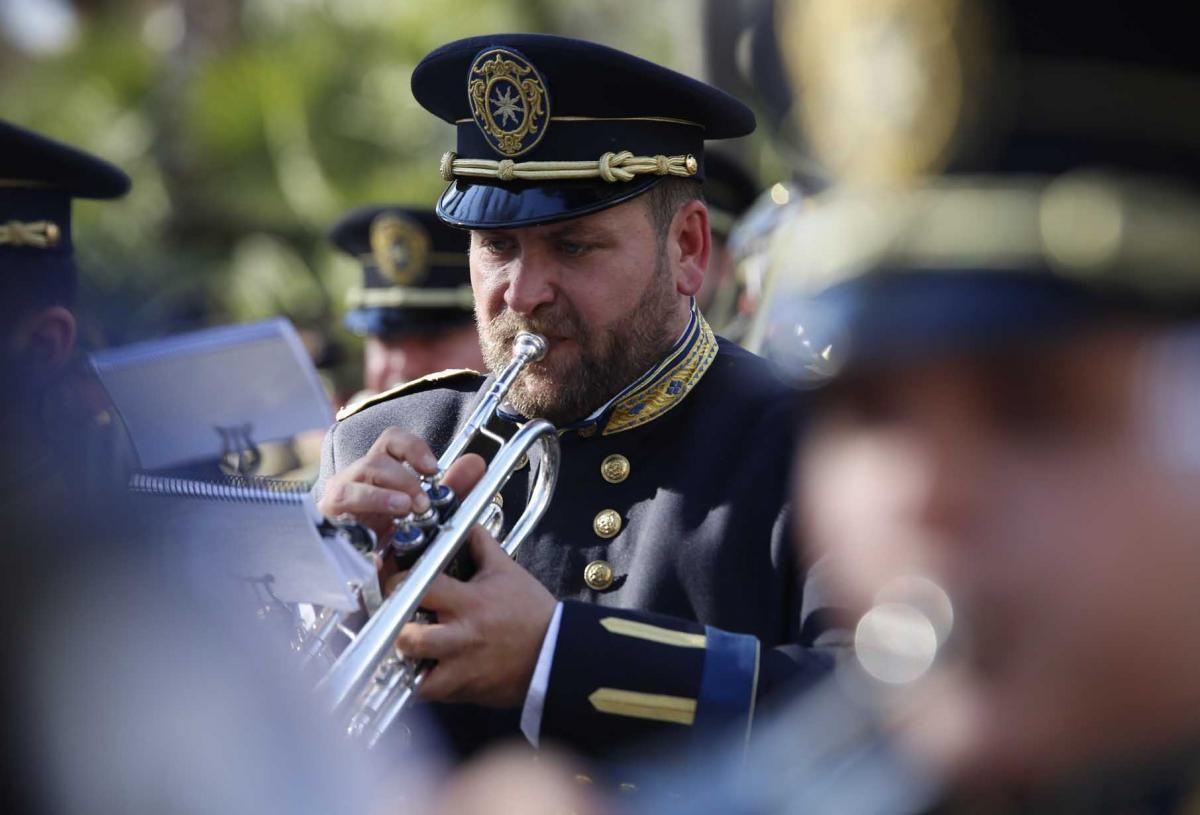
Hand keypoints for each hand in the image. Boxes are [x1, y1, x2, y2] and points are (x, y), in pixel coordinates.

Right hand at [316, 427, 485, 542]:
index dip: (412, 448)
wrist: (359, 570)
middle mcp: (356, 478)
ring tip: (404, 509)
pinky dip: (365, 519)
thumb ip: (452, 487)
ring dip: (383, 495)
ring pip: (353, 484)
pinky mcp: (327, 524)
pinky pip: (340, 514)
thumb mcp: (424, 509)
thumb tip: (477, 464)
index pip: (391, 441)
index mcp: (379, 469)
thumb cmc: (389, 530)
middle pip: (375, 461)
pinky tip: (382, 541)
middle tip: (422, 503)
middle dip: (404, 479)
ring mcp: (338, 500)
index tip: (432, 468)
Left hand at [395, 525, 556, 707]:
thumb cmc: (531, 612)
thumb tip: (467, 526)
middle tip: (397, 622)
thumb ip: (482, 546)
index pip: (419, 588)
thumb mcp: (507, 571)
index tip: (396, 582)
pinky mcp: (465, 691)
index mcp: (469, 602)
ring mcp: (461, 669)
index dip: (398, 582)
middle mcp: (461, 637)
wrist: (556, 653)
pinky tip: (428, 670)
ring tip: (408, 652)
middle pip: (408, 638)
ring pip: (413, 676)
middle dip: (396, 629)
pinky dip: (425, 684)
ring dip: (406, 664)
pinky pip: (432, 694)